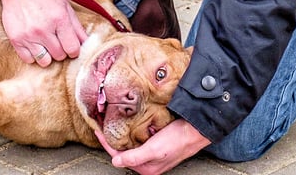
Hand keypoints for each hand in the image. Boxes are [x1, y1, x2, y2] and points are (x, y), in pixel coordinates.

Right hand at [0, 0, 86, 66]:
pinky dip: (33, 55)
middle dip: (61, 50)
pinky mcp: (16, 39)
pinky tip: (34, 44)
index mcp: (59, 19)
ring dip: (47, 55)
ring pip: (45, 61)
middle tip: (56, 40)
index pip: (73, 49)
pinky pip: (29, 60)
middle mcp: (44, 29)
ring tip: (45, 44)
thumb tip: (86, 44)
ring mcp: (28, 35)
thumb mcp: (65, 6)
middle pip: (59, 55)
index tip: (70, 46)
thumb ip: (77, 27)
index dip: (74, 50)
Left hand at [95, 119, 209, 174]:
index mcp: (147, 168)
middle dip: (113, 142)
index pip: (119, 157)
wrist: (196, 129)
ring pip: (132, 147)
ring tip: (113, 126)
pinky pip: (140, 141)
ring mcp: (153, 154)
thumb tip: (115, 162)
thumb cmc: (178, 140)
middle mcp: (149, 163)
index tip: (98, 132)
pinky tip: (130, 127)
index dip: (107, 145)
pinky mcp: (158, 144)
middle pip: (124, 153)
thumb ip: (135, 157)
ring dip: (123, 137)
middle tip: (103, 128)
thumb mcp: (154, 149)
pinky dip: (133, 134)